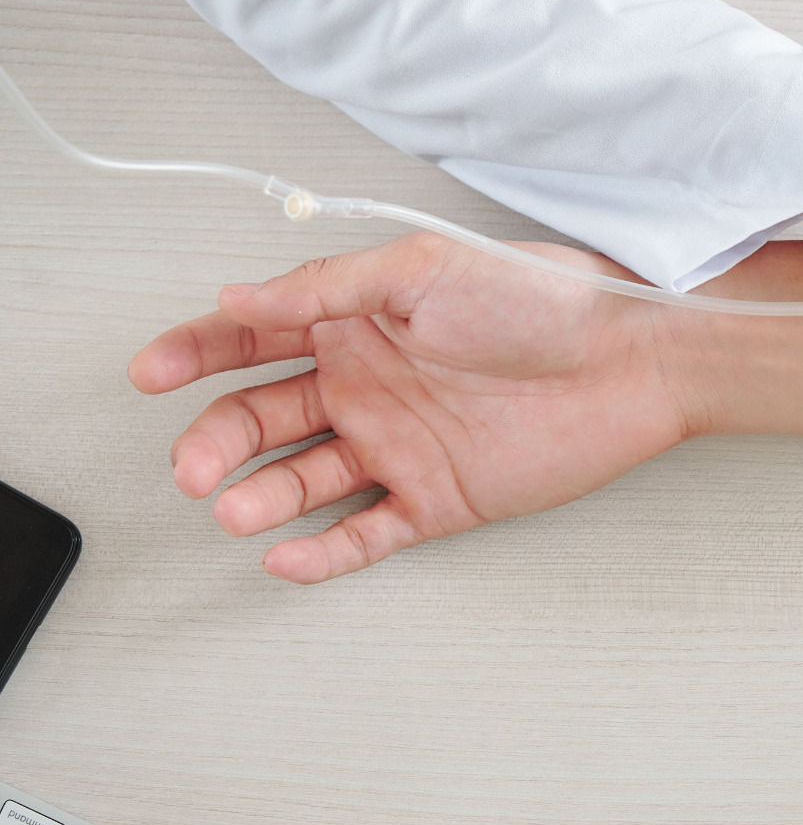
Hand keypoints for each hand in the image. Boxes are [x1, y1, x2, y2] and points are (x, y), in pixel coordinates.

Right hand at [128, 233, 691, 583]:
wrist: (630, 356)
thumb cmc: (541, 298)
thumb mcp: (423, 269)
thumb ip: (327, 287)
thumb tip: (238, 295)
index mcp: (357, 323)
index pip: (252, 338)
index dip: (195, 353)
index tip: (151, 371)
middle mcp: (368, 386)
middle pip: (261, 419)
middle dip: (215, 442)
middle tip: (191, 465)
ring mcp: (399, 446)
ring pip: (301, 481)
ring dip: (257, 497)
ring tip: (231, 510)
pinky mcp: (438, 499)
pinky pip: (363, 533)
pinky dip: (321, 551)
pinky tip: (284, 555)